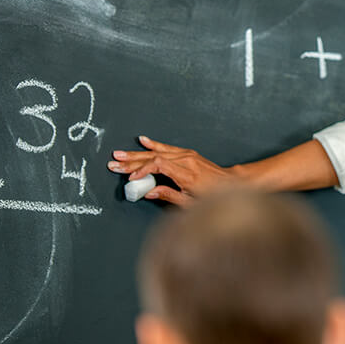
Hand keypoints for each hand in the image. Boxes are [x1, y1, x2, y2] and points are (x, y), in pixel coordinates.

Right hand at [107, 136, 232, 206]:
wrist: (230, 182)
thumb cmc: (212, 196)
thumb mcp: (191, 202)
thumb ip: (170, 196)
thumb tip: (150, 192)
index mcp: (186, 174)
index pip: (159, 166)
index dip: (143, 170)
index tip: (131, 177)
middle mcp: (186, 161)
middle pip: (154, 157)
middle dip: (132, 161)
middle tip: (115, 164)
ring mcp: (187, 155)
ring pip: (158, 152)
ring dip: (137, 154)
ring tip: (120, 154)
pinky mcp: (188, 153)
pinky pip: (168, 147)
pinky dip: (154, 144)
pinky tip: (142, 140)